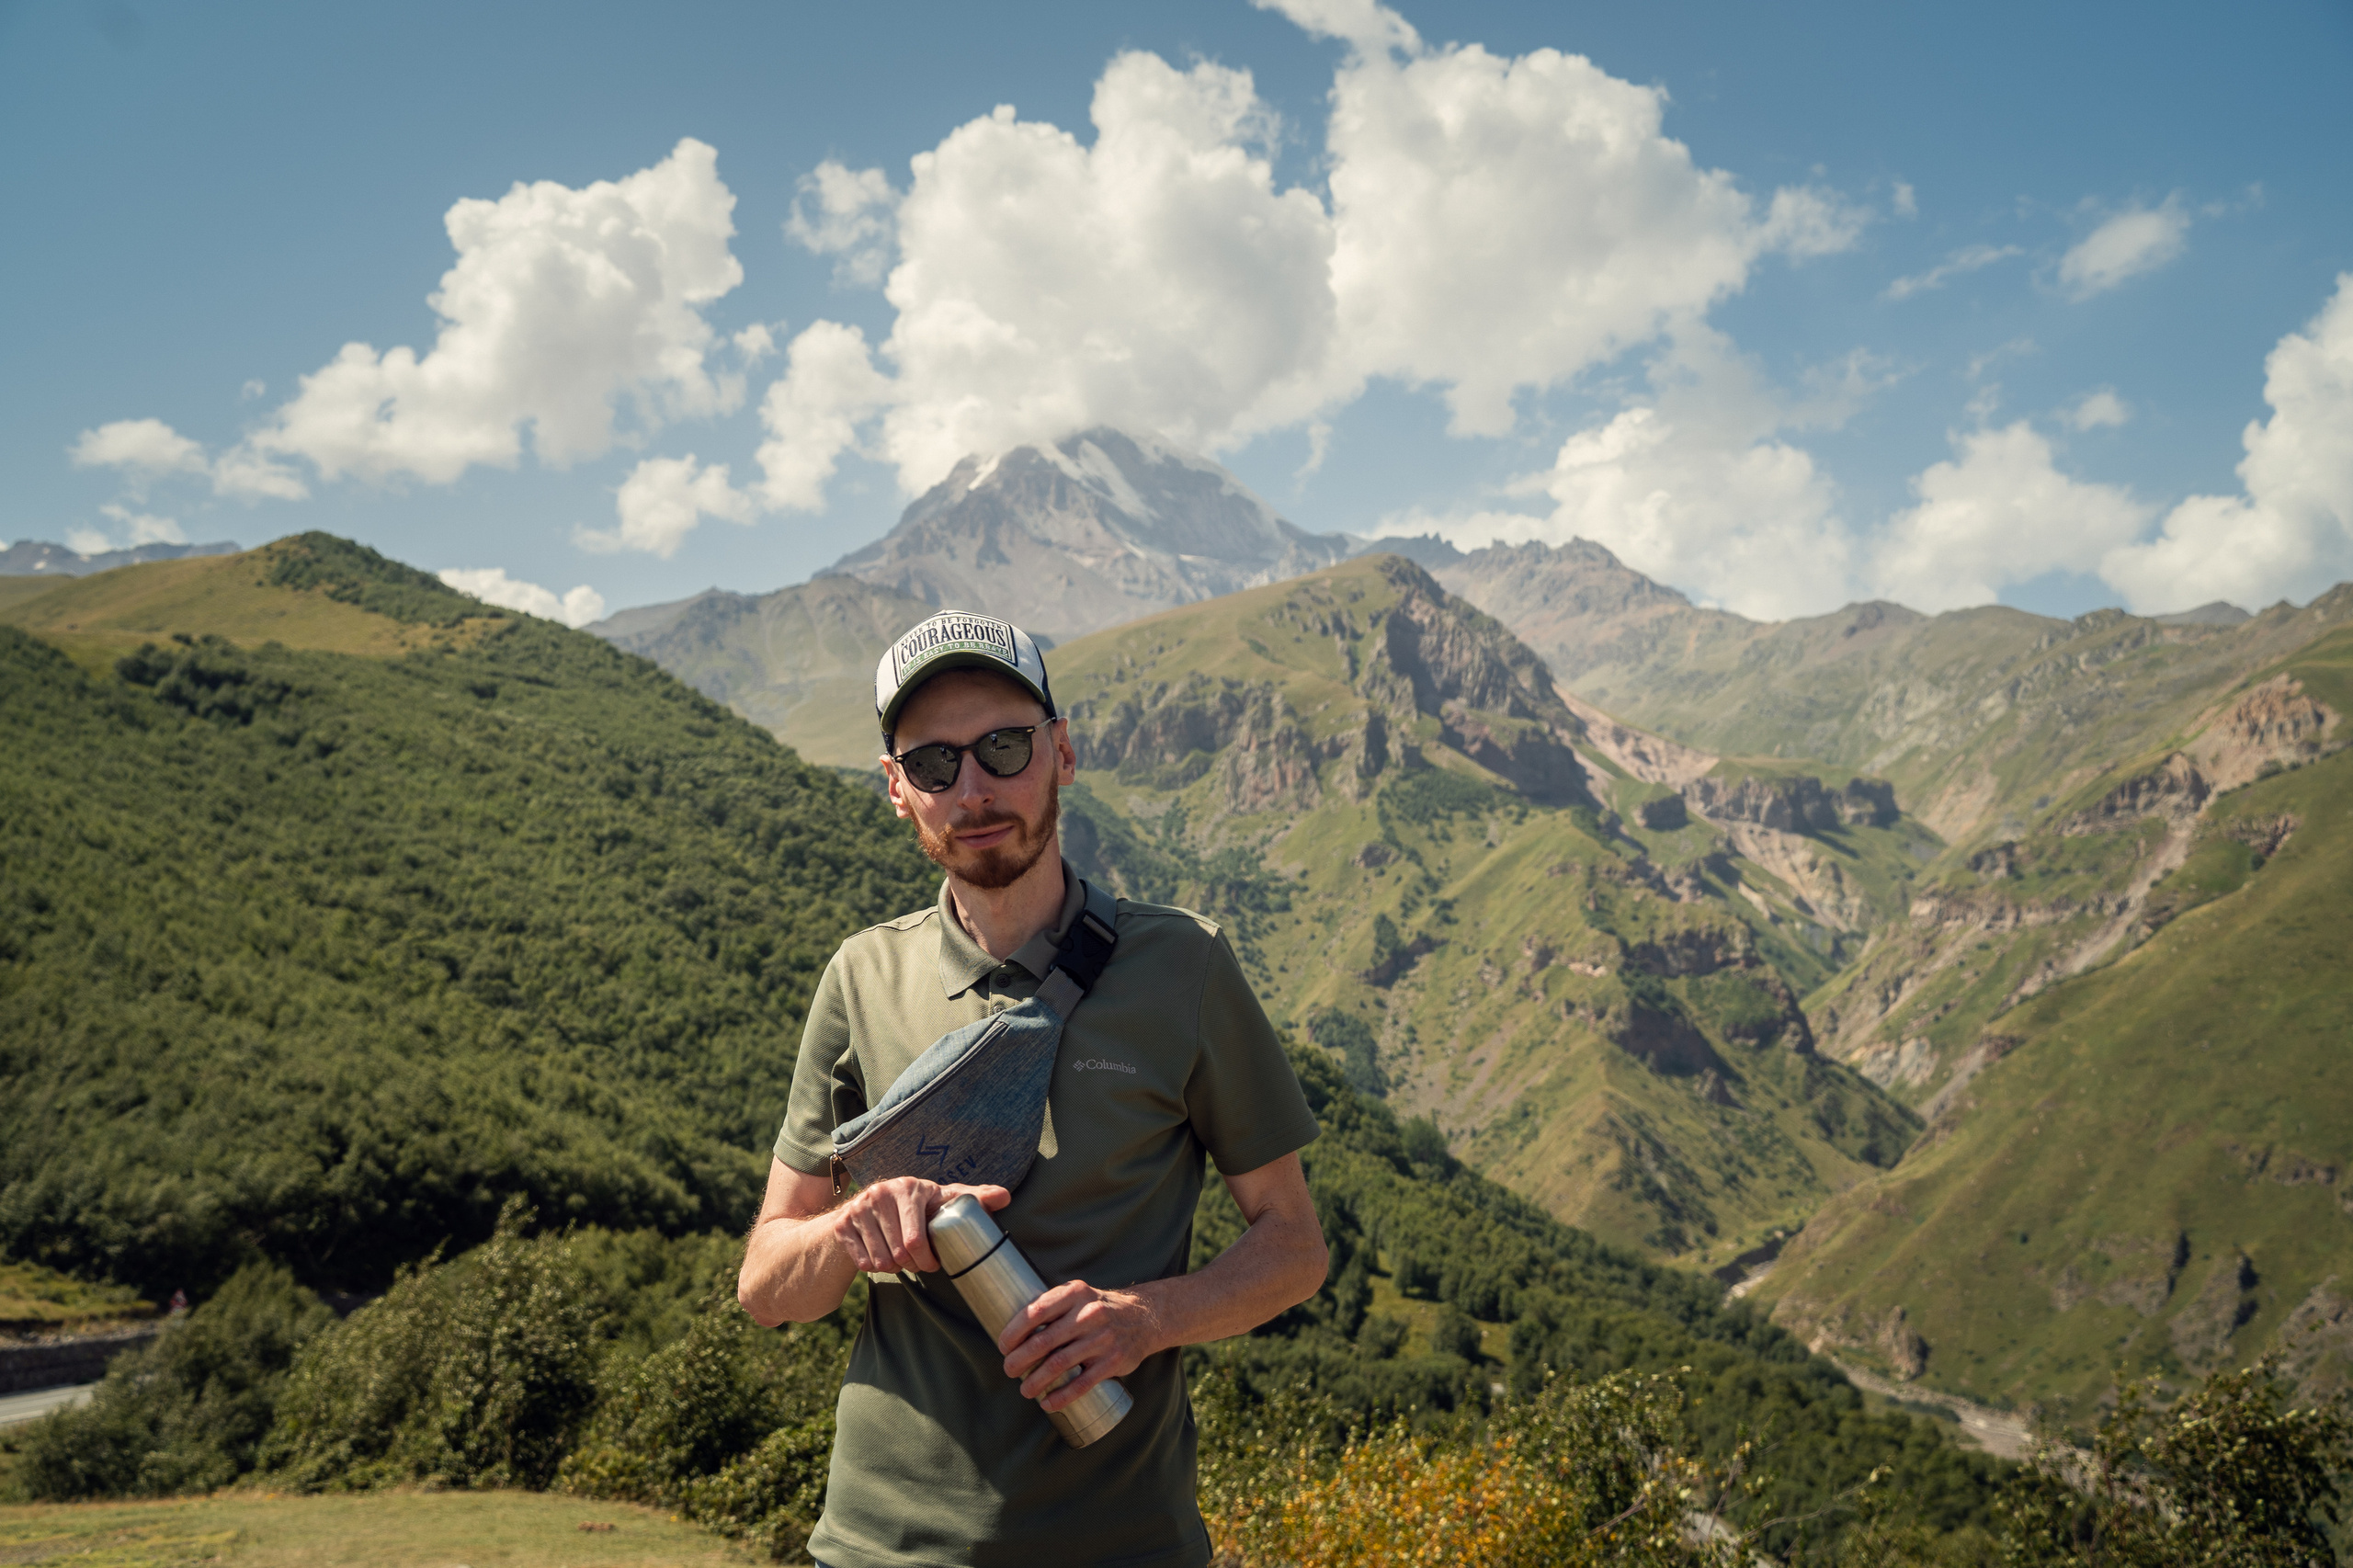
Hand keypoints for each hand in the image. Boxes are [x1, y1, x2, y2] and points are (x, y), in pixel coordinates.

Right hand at [830, 1177, 1009, 1274]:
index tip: (934, 1264)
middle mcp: (880, 1193)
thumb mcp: (944, 1198)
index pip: (915, 1240)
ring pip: (880, 1261)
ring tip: (900, 1258)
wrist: (870, 1204)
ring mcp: (858, 1208)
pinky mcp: (842, 1224)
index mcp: (909, 1187)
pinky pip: (861, 1262)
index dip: (927, 1260)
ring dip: (893, 1268)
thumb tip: (1006, 1197)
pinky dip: (873, 1266)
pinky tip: (881, 1254)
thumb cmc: (917, 1204)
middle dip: (912, 1267)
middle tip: (918, 1264)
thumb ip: (975, 1197)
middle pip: (899, 1254)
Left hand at [997, 1280, 1162, 1410]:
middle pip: (1043, 1342)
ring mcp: (1102, 1339)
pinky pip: (1081, 1384)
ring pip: (1059, 1365)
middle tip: (1009, 1369)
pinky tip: (1047, 1403)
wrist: (1143, 1317)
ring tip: (1024, 1389)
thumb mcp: (1077, 1295)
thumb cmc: (1097, 1308)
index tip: (1004, 1346)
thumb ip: (1051, 1307)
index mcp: (1075, 1293)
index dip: (1014, 1332)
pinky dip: (1061, 1397)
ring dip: (1035, 1381)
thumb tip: (1013, 1332)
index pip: (1035, 1312)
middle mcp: (1088, 1314)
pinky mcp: (1112, 1362)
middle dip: (1019, 1360)